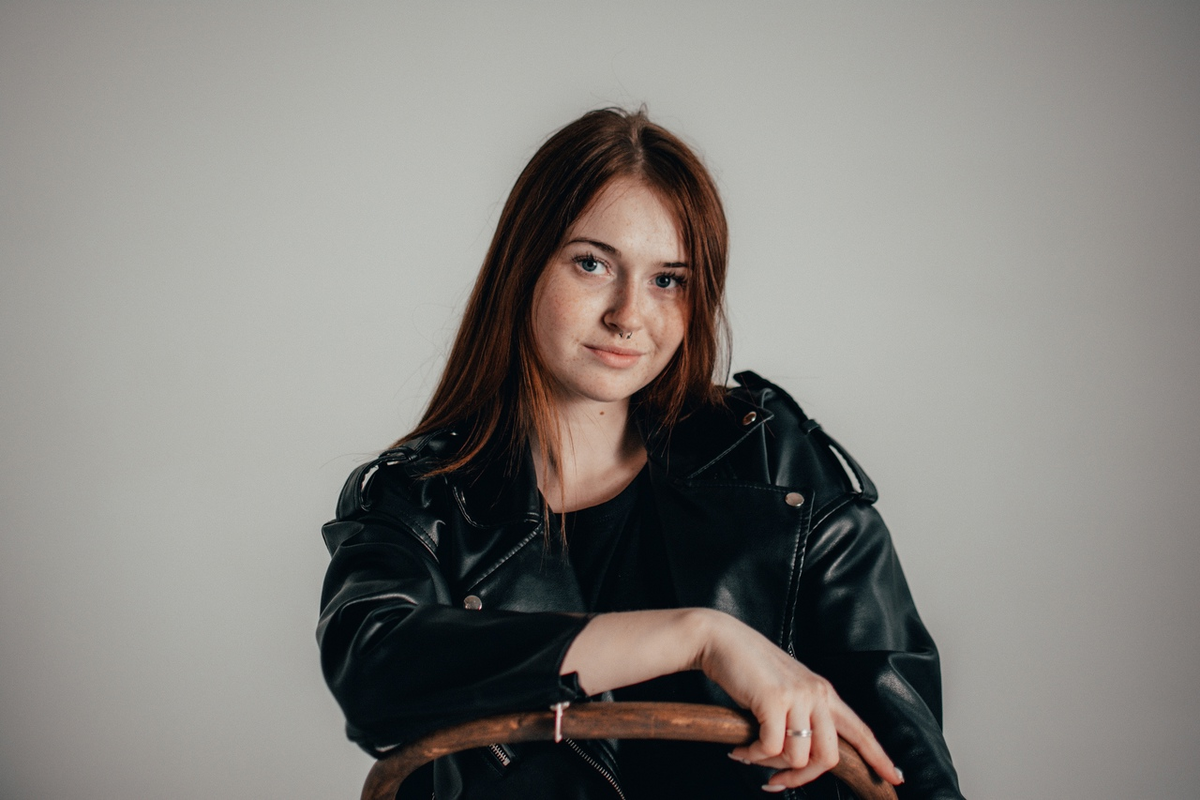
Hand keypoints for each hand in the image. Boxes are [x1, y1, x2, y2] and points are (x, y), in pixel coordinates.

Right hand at [696, 610, 903, 790]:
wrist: (721, 639)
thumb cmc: (747, 667)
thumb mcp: (785, 690)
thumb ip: (799, 715)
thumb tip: (798, 759)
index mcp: (823, 692)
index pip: (860, 729)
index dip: (879, 756)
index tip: (895, 777)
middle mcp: (817, 693)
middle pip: (829, 756)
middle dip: (802, 778)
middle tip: (777, 784)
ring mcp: (797, 696)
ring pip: (799, 757)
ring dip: (771, 766)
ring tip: (750, 756)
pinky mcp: (774, 700)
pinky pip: (770, 749)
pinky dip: (753, 756)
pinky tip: (740, 750)